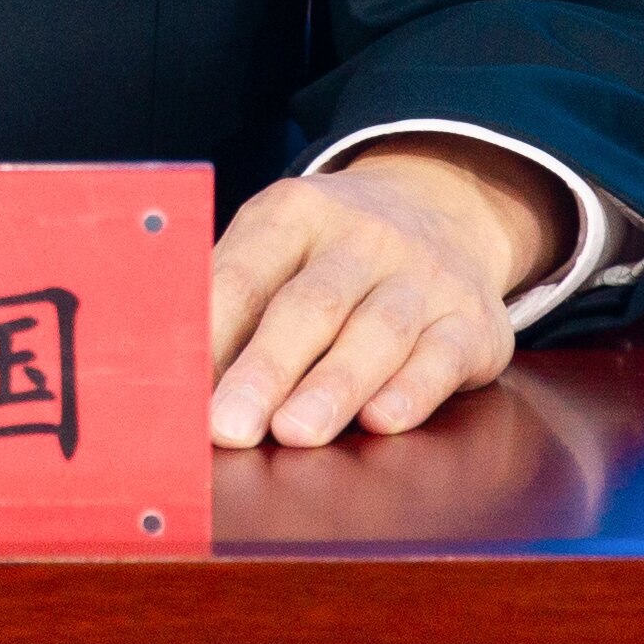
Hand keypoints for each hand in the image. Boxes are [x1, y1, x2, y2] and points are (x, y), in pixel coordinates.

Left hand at [205, 139, 562, 446]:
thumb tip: (170, 380)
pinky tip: (381, 421)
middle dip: (266, 369)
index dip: (211, 330)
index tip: (180, 386)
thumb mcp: (279, 247)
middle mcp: (364, 236)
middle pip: (311, 304)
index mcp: (296, 212)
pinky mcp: (473, 321)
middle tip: (229, 426)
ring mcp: (424, 275)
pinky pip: (443, 355)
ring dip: (333, 386)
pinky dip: (412, 390)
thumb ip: (231, 302)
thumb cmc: (330, 255)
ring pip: (377, 331)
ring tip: (293, 434)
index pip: (246, 269)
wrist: (444, 209)